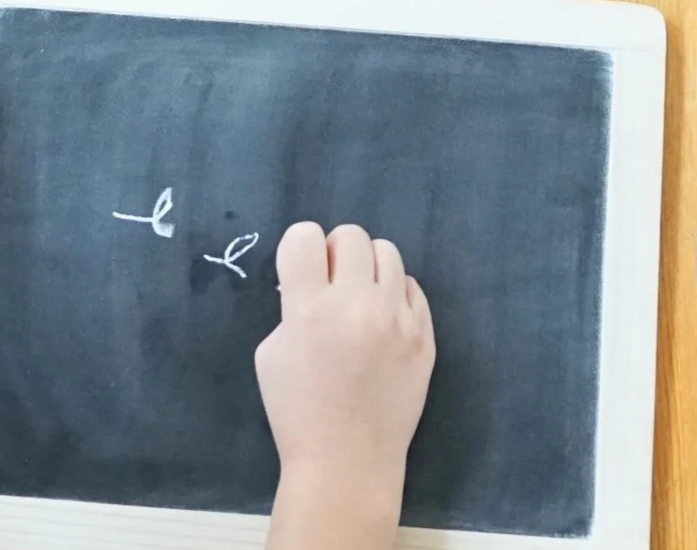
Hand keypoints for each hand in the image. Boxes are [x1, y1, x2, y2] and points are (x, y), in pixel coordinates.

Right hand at [257, 222, 434, 541]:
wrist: (347, 461)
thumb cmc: (298, 411)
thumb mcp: (271, 353)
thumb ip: (291, 307)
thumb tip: (312, 280)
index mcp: (310, 309)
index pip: (305, 236)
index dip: (299, 247)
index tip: (301, 268)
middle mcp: (358, 305)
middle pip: (352, 236)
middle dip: (335, 252)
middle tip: (331, 283)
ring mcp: (397, 319)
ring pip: (388, 253)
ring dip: (368, 268)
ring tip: (360, 299)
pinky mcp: (424, 335)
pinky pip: (412, 287)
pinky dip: (394, 295)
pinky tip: (383, 321)